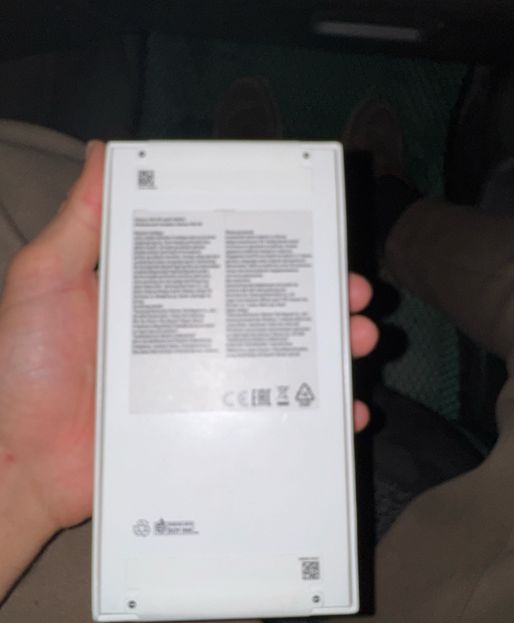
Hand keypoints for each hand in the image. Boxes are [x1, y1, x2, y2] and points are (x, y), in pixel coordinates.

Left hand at [0, 142, 376, 601]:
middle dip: (320, 301)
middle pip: (267, 314)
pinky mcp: (210, 433)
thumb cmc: (26, 366)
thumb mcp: (46, 280)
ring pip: (281, 365)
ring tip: (361, 340)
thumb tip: (107, 151)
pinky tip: (346, 414)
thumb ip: (79, 223)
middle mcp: (193, 339)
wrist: (20, 461)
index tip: (313, 238)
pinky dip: (315, 421)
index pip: (228, 264)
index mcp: (162, 297)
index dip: (271, 250)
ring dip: (330, 354)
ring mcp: (206, 390)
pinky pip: (273, 425)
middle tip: (356, 295)